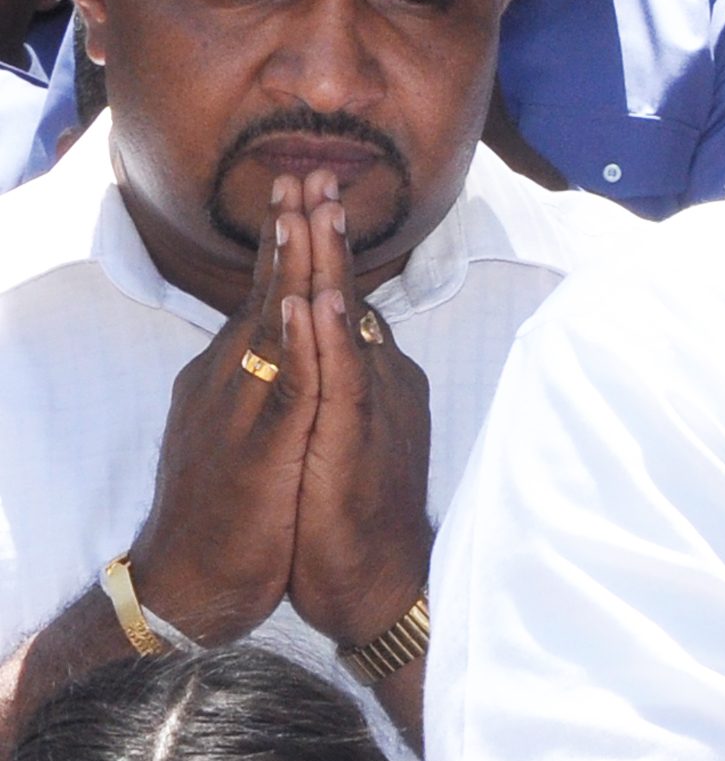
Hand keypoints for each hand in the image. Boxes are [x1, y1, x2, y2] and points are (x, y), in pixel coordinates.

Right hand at [127, 179, 319, 645]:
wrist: (190, 584)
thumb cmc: (232, 512)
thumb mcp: (256, 432)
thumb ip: (273, 385)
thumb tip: (293, 347)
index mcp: (236, 377)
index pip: (267, 297)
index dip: (290, 244)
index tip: (310, 188)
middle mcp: (231, 382)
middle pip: (267, 293)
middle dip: (289, 232)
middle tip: (309, 170)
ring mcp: (239, 412)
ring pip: (271, 326)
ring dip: (292, 267)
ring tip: (306, 212)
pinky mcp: (254, 450)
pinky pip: (283, 389)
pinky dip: (298, 345)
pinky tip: (311, 307)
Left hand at [284, 176, 433, 659]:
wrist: (373, 587)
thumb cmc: (349, 518)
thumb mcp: (342, 435)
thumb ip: (341, 386)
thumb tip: (336, 345)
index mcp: (368, 380)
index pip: (342, 301)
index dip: (326, 248)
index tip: (311, 194)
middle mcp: (377, 383)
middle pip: (347, 294)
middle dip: (330, 233)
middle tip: (317, 172)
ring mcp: (371, 409)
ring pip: (348, 325)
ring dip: (330, 265)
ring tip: (316, 210)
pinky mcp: (358, 442)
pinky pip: (344, 381)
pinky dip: (331, 337)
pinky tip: (319, 299)